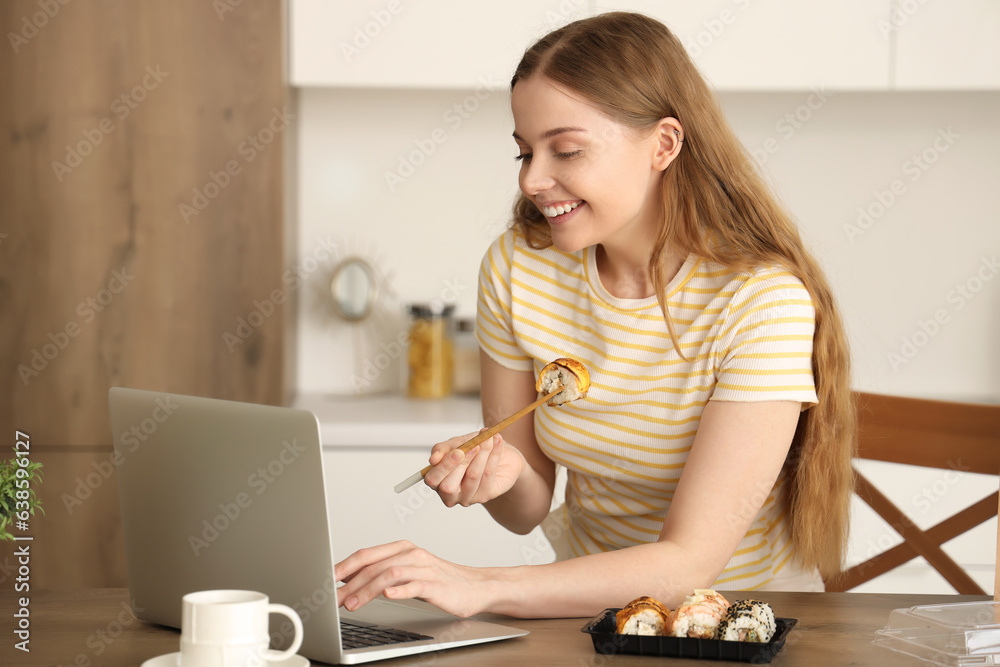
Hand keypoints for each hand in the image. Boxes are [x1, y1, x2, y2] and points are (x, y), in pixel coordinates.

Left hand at [335, 541, 487, 617]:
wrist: (474, 587)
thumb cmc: (439, 581)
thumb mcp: (407, 573)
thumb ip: (382, 573)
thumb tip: (349, 580)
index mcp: (402, 549)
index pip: (367, 555)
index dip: (344, 566)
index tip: (327, 579)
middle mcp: (411, 554)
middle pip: (374, 566)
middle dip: (350, 583)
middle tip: (334, 598)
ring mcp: (424, 568)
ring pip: (389, 574)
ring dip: (366, 590)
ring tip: (352, 604)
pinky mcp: (435, 584)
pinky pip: (414, 585)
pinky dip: (398, 590)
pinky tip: (387, 596)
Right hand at [424, 430, 525, 506]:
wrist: (501, 454)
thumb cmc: (472, 449)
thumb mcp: (456, 443)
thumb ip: (443, 448)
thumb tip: (434, 458)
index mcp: (437, 481)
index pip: (433, 479)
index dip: (445, 465)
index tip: (458, 451)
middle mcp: (450, 494)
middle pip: (449, 486)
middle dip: (461, 464)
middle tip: (473, 447)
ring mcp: (467, 497)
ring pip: (472, 477)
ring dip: (481, 455)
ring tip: (487, 440)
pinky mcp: (485, 495)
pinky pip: (488, 475)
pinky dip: (493, 455)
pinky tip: (496, 443)